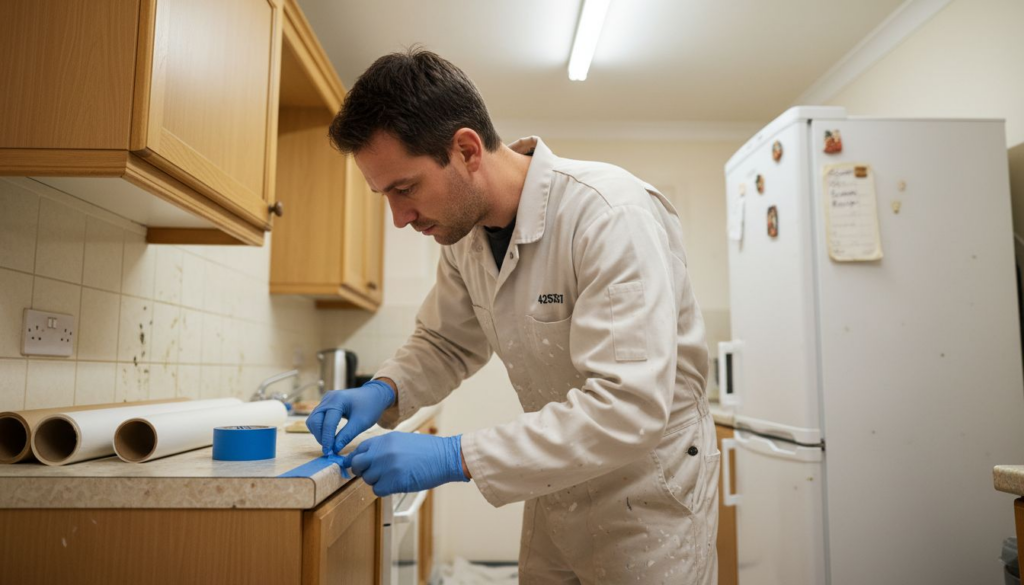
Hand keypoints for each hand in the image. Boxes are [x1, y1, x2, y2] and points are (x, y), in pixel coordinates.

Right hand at [305, 380, 394, 454]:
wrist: (374, 395)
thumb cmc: (370, 408)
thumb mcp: (361, 423)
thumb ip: (346, 436)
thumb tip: (334, 449)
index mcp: (338, 400)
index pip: (328, 423)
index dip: (327, 439)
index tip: (329, 453)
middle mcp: (328, 399)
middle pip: (315, 421)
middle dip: (320, 436)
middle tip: (329, 449)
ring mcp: (325, 400)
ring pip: (313, 420)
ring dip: (318, 433)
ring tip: (329, 444)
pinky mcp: (325, 404)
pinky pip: (316, 418)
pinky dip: (320, 429)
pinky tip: (329, 436)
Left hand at [342, 432, 468, 495]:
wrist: (445, 457)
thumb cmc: (427, 450)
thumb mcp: (402, 440)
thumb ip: (383, 447)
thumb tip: (367, 457)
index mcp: (384, 440)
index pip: (359, 449)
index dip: (358, 458)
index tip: (360, 465)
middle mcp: (382, 452)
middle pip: (357, 465)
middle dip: (362, 471)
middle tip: (374, 473)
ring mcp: (387, 467)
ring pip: (367, 479)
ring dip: (377, 481)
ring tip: (392, 477)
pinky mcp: (393, 481)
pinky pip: (377, 490)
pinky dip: (384, 490)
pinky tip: (396, 484)